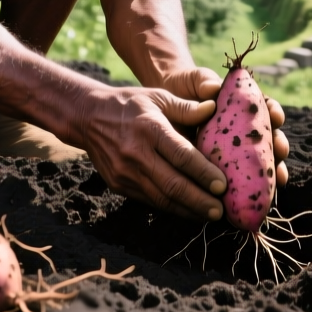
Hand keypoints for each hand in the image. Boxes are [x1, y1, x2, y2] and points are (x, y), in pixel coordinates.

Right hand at [77, 85, 227, 220]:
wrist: (88, 117)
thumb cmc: (130, 104)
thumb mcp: (158, 96)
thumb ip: (186, 107)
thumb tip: (213, 108)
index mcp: (149, 129)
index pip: (181, 156)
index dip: (203, 173)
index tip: (223, 186)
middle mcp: (136, 154)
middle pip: (172, 184)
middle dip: (199, 201)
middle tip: (221, 211)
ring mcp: (125, 173)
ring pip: (161, 198)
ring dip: (187, 210)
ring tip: (209, 215)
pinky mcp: (118, 185)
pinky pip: (149, 200)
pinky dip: (170, 208)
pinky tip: (188, 210)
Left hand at [160, 66, 289, 186]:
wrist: (165, 107)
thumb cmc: (184, 90)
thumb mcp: (193, 81)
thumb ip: (203, 81)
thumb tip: (211, 89)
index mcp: (243, 105)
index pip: (265, 107)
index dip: (273, 111)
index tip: (275, 116)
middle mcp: (245, 127)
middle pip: (269, 136)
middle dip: (279, 144)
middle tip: (281, 150)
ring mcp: (237, 149)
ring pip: (261, 159)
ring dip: (273, 169)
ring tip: (279, 178)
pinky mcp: (226, 167)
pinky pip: (243, 178)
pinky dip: (252, 187)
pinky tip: (259, 195)